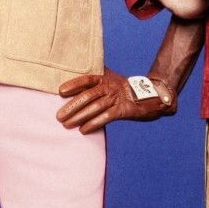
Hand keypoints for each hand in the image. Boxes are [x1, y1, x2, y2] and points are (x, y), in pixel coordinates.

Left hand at [56, 69, 174, 133]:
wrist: (149, 96)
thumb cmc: (123, 90)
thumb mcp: (109, 80)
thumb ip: (94, 81)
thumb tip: (70, 86)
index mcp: (104, 78)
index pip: (86, 79)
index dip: (73, 84)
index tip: (60, 92)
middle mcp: (110, 86)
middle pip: (88, 96)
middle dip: (72, 106)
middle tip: (59, 116)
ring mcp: (117, 98)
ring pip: (95, 108)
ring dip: (79, 117)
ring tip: (67, 125)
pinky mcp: (123, 110)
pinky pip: (106, 117)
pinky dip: (93, 124)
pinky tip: (83, 130)